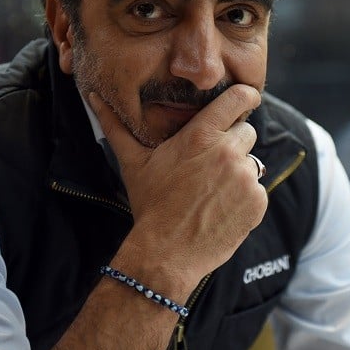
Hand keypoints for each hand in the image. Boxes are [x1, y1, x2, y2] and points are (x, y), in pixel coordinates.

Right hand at [88, 85, 267, 292]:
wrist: (167, 252)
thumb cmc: (150, 204)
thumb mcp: (133, 162)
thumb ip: (116, 126)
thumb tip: (92, 97)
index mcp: (201, 135)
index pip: (239, 97)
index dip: (244, 97)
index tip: (244, 101)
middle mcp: (228, 152)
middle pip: (247, 131)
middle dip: (232, 142)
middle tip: (209, 164)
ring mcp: (246, 178)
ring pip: (252, 162)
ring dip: (237, 172)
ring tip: (211, 191)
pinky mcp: (257, 203)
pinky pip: (257, 190)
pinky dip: (244, 198)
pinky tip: (221, 208)